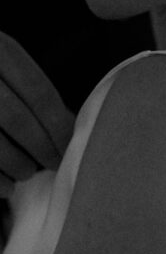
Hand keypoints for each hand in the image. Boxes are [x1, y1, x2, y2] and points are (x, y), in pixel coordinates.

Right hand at [0, 32, 73, 198]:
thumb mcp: (6, 67)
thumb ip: (34, 93)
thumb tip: (71, 127)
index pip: (39, 94)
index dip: (60, 128)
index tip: (70, 148)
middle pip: (16, 119)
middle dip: (41, 149)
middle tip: (53, 164)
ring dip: (17, 165)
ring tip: (26, 171)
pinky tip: (6, 186)